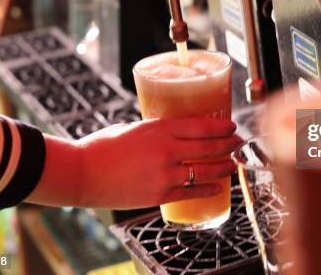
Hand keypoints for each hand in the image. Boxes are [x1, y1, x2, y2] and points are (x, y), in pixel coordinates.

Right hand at [74, 118, 240, 209]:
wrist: (82, 173)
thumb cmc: (102, 146)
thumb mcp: (135, 128)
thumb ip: (158, 132)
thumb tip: (177, 134)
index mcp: (160, 128)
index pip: (202, 126)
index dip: (222, 127)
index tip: (232, 126)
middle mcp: (167, 150)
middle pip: (209, 147)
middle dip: (229, 145)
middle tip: (239, 143)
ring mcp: (164, 174)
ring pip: (205, 170)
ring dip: (224, 167)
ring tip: (233, 164)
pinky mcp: (159, 195)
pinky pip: (191, 192)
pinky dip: (208, 189)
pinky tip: (218, 187)